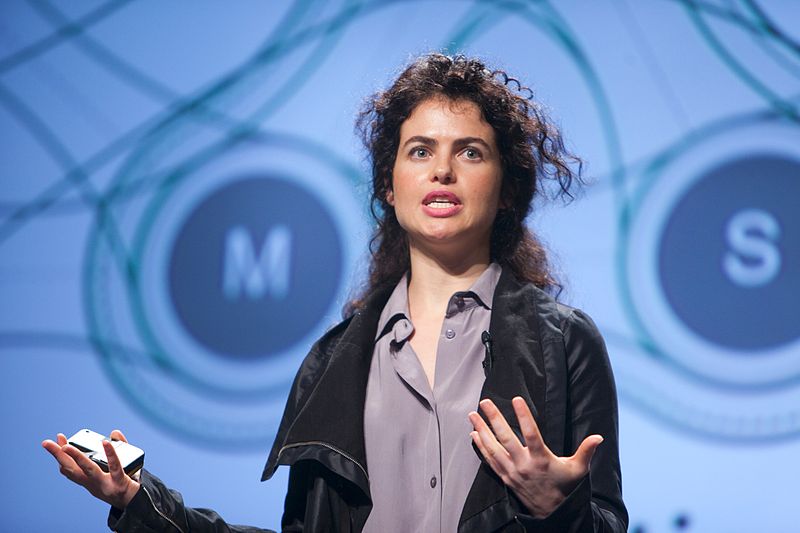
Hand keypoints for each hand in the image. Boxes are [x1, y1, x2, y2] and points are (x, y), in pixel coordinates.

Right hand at [42, 430, 140, 508]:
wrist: (135, 503)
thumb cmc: (123, 484)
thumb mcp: (114, 469)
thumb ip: (117, 448)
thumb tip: (114, 432)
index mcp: (88, 482)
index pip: (69, 469)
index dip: (60, 457)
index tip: (53, 444)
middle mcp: (93, 484)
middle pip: (71, 470)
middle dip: (58, 456)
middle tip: (47, 443)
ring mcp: (105, 484)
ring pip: (88, 469)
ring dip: (76, 458)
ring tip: (67, 446)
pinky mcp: (119, 482)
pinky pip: (115, 467)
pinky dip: (111, 454)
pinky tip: (106, 442)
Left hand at [468, 397, 601, 517]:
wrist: (553, 513)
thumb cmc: (565, 488)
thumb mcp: (578, 470)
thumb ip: (586, 451)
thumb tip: (599, 437)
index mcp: (541, 459)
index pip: (531, 433)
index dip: (523, 416)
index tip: (516, 399)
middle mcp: (524, 464)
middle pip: (506, 438)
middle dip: (494, 419)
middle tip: (485, 402)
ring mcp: (513, 471)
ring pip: (493, 448)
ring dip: (481, 430)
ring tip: (473, 415)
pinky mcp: (506, 477)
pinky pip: (490, 460)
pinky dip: (481, 447)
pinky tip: (474, 435)